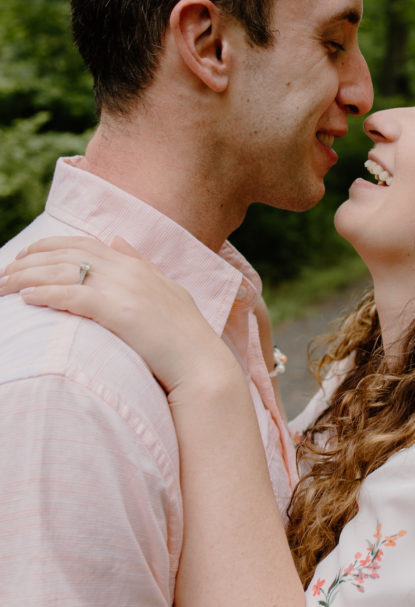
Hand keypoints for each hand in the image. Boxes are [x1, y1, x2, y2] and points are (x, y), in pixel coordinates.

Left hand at [0, 236, 236, 392]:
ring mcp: (125, 289)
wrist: (202, 365)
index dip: (49, 246)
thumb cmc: (184, 336)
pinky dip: (47, 294)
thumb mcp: (165, 290)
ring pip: (64, 272)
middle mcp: (128, 270)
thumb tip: (117, 241)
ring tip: (3, 286)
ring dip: (27, 277)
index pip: (84, 244)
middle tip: (3, 272)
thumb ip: (140, 264)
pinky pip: (74, 296)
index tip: (25, 255)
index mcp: (136, 265)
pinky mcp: (121, 312)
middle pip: (67, 254)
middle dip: (29, 260)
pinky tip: (27, 299)